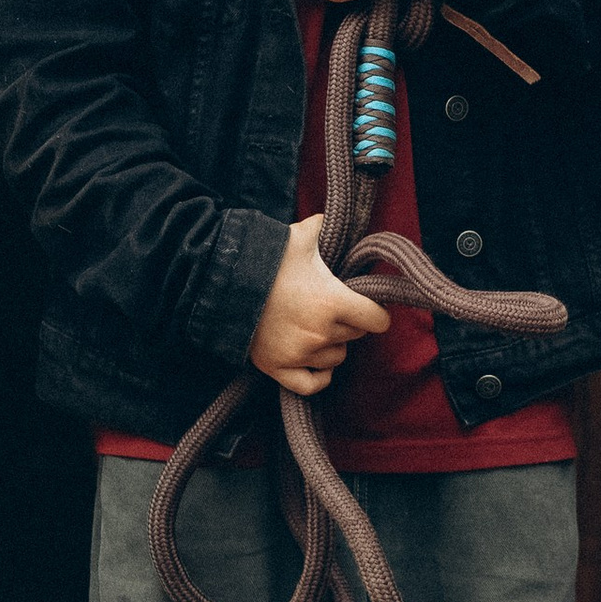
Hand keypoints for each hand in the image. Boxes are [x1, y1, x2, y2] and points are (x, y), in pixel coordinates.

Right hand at [248, 213, 392, 395]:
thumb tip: (333, 216)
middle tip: (331, 307)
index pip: (377, 320)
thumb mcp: (300, 236)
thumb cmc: (267, 257)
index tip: (369, 306)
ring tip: (317, 326)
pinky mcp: (278, 367)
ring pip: (336, 358)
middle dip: (349, 322)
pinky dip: (319, 377)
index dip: (377, 312)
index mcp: (332, 302)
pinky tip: (318, 363)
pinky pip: (310, 385)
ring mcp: (299, 354)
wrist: (223, 280)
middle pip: (355, 335)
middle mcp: (320, 333)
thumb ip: (324, 226)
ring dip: (332, 345)